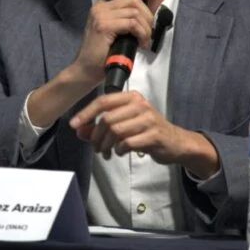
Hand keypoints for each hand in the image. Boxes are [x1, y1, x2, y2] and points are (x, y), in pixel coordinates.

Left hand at [68, 91, 219, 178]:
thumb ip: (101, 127)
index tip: (73, 125)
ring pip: (115, 132)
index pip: (103, 101)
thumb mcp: (124, 125)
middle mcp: (140, 104)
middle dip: (96, 136)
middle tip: (96, 148)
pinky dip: (119, 150)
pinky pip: (127, 143)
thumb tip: (79, 132)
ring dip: (106, 145)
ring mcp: (149, 119)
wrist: (176, 142)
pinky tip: (120, 152)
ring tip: (106, 152)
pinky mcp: (154, 135)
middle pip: (107, 119)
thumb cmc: (147, 131)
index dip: (85, 113)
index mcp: (131, 97)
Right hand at [70, 0, 157, 86]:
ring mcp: (101, 16)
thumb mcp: (113, 30)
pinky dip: (141, 33)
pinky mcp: (104, 27)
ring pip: (135, 12)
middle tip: (149, 31)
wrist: (86, 69)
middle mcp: (100, 7)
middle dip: (148, 15)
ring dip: (146, 27)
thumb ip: (124, 18)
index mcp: (102, 5)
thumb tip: (146, 14)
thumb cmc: (101, 53)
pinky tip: (141, 43)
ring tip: (145, 40)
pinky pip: (132, 24)